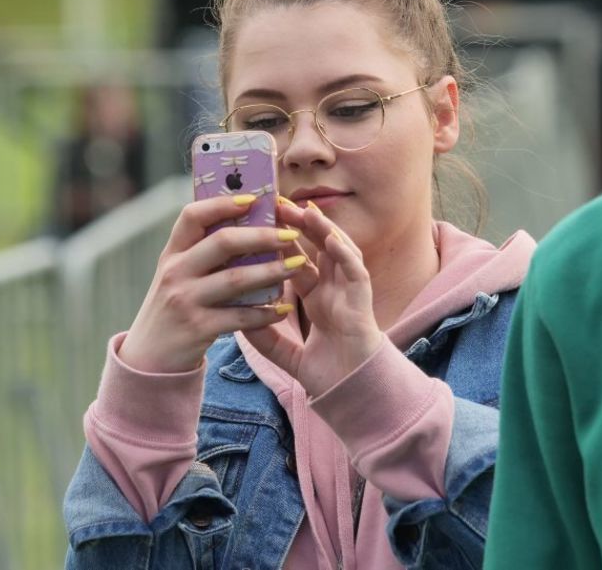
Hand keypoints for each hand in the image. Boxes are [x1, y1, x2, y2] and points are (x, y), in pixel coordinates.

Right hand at [118, 196, 306, 373]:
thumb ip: (201, 253)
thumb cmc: (174, 308)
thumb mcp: (177, 275)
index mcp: (172, 253)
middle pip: (222, 243)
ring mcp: (185, 300)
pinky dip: (265, 313)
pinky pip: (240, 317)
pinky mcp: (197, 328)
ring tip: (298, 266)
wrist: (148, 358)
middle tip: (291, 234)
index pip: (192, 216)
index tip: (253, 199)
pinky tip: (284, 309)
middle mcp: (175, 272)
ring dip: (271, 271)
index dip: (223, 204)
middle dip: (262, 235)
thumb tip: (246, 223)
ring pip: (236, 279)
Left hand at [240, 200, 383, 396]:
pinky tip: (332, 239)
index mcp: (317, 298)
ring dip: (325, 229)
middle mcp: (334, 290)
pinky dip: (345, 254)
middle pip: (317, 248)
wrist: (353, 396)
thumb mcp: (286, 355)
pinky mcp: (363, 302)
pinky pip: (356, 272)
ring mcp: (349, 293)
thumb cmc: (328, 376)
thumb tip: (238, 321)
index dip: (281, 242)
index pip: (296, 261)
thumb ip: (265, 339)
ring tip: (306, 209)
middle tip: (279, 203)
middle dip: (300, 224)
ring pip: (339, 251)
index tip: (261, 221)